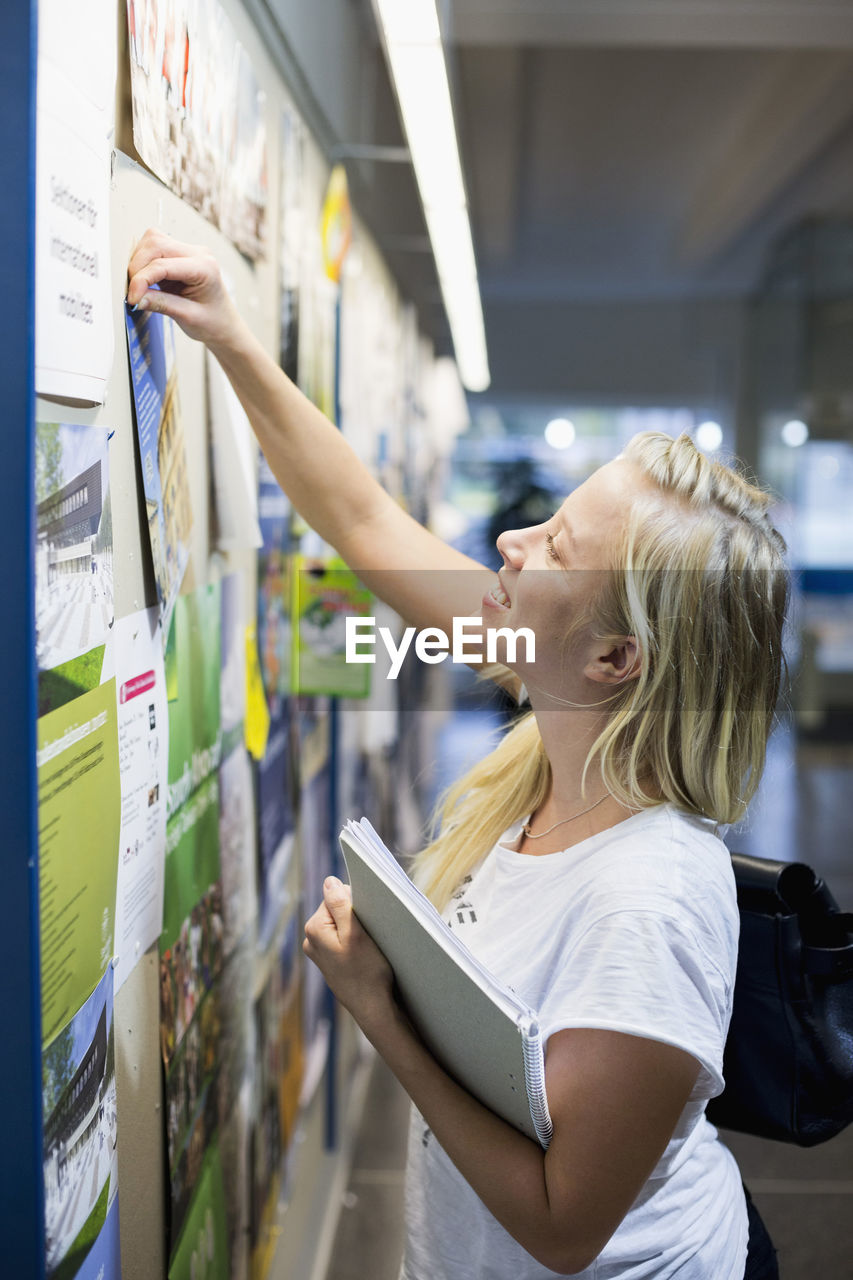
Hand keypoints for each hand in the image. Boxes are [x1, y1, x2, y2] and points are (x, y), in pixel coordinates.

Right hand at [126, 228, 243, 347]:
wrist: (224, 325)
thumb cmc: (214, 322)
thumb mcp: (188, 317)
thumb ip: (161, 304)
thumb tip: (136, 296)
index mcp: (205, 267)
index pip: (163, 264)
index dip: (141, 280)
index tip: (132, 298)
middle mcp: (197, 253)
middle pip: (155, 244)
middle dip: (137, 267)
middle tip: (132, 292)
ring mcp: (188, 251)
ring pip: (152, 241)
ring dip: (139, 262)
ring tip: (139, 287)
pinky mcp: (179, 255)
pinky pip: (155, 249)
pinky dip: (144, 263)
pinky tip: (145, 281)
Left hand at [303, 877, 395, 1032]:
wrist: (372, 1007)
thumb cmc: (367, 971)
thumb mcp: (356, 934)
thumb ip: (340, 905)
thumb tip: (329, 881)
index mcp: (314, 928)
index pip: (335, 896)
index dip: (354, 904)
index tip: (365, 923)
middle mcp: (310, 938)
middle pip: (336, 909)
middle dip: (353, 916)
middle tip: (367, 937)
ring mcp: (318, 951)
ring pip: (340, 924)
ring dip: (354, 930)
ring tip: (365, 948)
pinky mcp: (328, 960)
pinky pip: (341, 939)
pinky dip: (353, 942)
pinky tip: (361, 956)